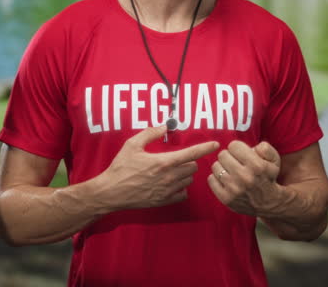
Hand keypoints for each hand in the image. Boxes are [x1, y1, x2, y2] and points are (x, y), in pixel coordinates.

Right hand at [98, 125, 218, 210]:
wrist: (111, 192)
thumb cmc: (120, 167)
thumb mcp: (132, 145)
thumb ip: (150, 133)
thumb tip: (164, 126)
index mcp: (163, 161)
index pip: (192, 153)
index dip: (206, 148)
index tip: (216, 144)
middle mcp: (169, 177)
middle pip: (193, 167)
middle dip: (189, 161)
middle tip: (177, 158)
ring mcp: (168, 191)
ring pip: (189, 180)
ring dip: (185, 174)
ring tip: (172, 171)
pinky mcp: (164, 201)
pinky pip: (183, 194)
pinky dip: (181, 188)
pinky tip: (171, 184)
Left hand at [208, 140, 282, 215]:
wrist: (268, 203)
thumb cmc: (268, 176)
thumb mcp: (274, 159)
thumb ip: (264, 147)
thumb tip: (251, 147)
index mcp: (256, 166)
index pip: (233, 145)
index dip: (238, 148)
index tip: (241, 154)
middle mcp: (244, 177)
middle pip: (222, 154)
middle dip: (229, 156)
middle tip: (236, 162)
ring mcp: (234, 189)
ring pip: (215, 166)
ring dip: (222, 166)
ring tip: (231, 171)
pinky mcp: (226, 198)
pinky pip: (211, 179)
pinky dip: (217, 178)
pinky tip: (226, 180)